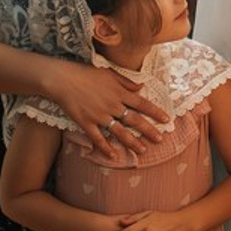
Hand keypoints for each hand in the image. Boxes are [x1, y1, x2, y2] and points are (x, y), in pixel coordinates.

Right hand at [50, 63, 169, 158]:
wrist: (63, 79)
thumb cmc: (86, 73)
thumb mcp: (110, 73)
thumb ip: (126, 81)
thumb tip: (142, 86)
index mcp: (120, 92)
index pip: (142, 104)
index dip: (155, 112)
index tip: (166, 119)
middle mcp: (112, 105)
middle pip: (134, 120)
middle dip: (149, 130)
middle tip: (160, 140)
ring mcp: (99, 115)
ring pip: (119, 131)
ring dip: (132, 142)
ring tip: (142, 150)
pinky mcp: (86, 122)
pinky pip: (98, 138)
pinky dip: (106, 148)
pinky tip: (113, 156)